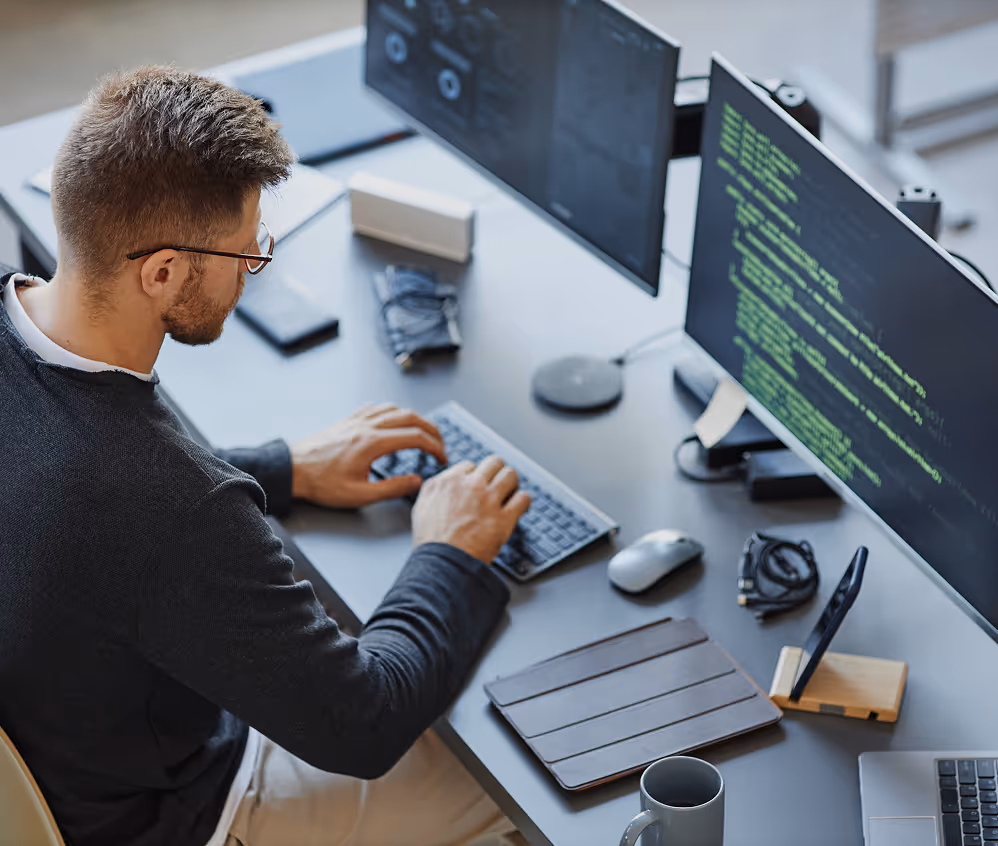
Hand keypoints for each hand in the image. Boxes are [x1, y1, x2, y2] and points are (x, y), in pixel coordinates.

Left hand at [290, 404, 447, 508]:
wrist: (293, 470)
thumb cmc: (321, 483)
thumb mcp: (360, 495)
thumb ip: (392, 488)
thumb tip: (416, 481)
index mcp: (373, 443)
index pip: (415, 437)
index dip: (435, 446)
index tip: (442, 457)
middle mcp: (367, 426)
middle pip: (410, 417)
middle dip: (431, 429)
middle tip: (440, 443)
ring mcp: (357, 420)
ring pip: (395, 408)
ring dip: (414, 417)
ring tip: (423, 431)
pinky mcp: (348, 420)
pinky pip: (376, 407)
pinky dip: (392, 411)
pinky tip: (394, 418)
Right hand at [411, 455, 531, 562]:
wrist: (442, 564)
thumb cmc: (431, 542)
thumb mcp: (421, 507)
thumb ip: (434, 490)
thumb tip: (443, 483)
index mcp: (449, 482)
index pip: (470, 466)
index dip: (476, 475)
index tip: (479, 483)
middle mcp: (470, 486)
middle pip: (494, 463)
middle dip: (497, 472)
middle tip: (498, 482)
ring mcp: (489, 500)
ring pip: (510, 475)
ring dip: (512, 483)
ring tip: (511, 492)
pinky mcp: (504, 518)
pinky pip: (523, 498)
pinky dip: (524, 501)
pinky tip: (520, 506)